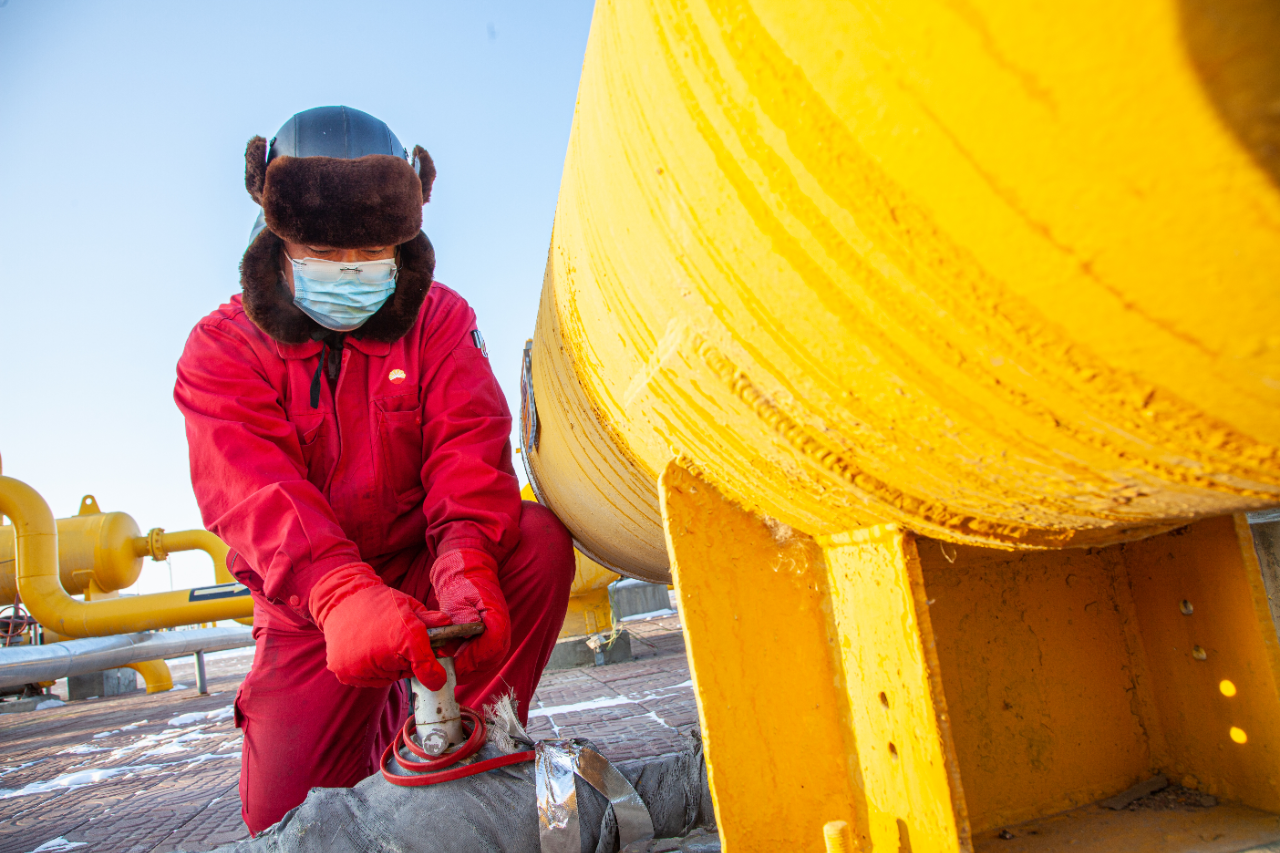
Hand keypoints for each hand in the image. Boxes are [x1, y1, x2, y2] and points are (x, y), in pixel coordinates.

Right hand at [309, 562, 452, 688]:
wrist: (341, 600)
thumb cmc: (379, 602)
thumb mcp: (410, 606)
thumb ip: (431, 622)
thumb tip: (452, 631)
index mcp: (402, 636)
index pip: (426, 668)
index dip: (434, 673)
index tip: (438, 676)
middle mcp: (382, 656)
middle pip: (407, 672)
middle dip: (408, 660)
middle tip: (397, 641)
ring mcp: (361, 667)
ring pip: (389, 677)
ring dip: (390, 666)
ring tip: (379, 642)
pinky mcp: (347, 674)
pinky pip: (370, 680)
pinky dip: (372, 670)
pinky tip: (367, 650)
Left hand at [430, 548, 510, 675]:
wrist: (467, 575)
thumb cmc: (462, 585)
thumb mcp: (458, 599)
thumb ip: (462, 618)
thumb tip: (466, 639)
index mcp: (497, 617)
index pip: (492, 647)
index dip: (473, 659)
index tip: (454, 664)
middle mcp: (502, 630)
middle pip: (491, 659)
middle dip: (470, 668)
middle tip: (448, 671)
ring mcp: (497, 636)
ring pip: (488, 662)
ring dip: (469, 668)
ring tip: (448, 667)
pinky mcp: (490, 640)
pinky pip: (483, 659)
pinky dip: (469, 664)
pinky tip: (453, 662)